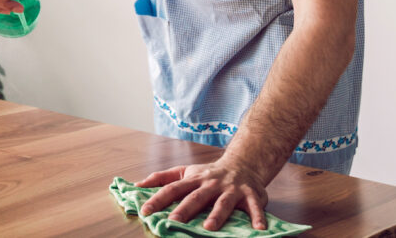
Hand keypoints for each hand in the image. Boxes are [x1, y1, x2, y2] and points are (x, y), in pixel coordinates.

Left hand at [136, 158, 268, 230]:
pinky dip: (257, 218)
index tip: (145, 211)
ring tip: (208, 228)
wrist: (243, 164)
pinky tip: (258, 230)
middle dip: (184, 209)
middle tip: (173, 221)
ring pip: (223, 202)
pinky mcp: (251, 195)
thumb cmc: (209, 174)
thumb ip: (163, 178)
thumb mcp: (186, 172)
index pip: (173, 189)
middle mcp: (211, 184)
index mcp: (194, 180)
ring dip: (216, 215)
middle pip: (196, 196)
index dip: (158, 199)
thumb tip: (137, 184)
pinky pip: (254, 207)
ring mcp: (231, 189)